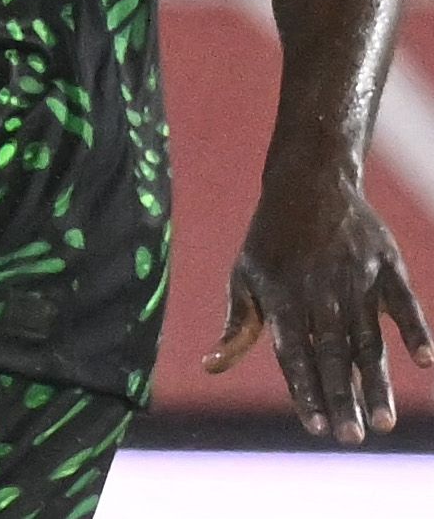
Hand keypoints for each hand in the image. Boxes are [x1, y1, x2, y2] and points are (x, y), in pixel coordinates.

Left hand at [204, 164, 433, 441]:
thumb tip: (210, 367)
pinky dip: (415, 330)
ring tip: (383, 422)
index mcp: (282, 299)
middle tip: (352, 438)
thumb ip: (238, 327)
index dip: (305, 391)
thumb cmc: (271, 241)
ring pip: (368, 340)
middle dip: (342, 398)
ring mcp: (356, 280)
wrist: (309, 183)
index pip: (294, 355)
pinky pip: (404, 303)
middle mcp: (320, 294)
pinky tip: (426, 361)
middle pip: (332, 355)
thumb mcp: (244, 277)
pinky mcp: (386, 266)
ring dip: (376, 382)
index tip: (316, 428)